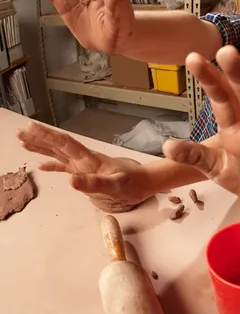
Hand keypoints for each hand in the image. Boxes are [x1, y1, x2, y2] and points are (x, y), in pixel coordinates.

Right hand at [16, 122, 151, 211]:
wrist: (145, 182)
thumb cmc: (132, 184)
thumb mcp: (116, 186)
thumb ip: (94, 183)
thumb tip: (71, 180)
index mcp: (90, 159)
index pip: (65, 144)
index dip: (48, 136)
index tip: (31, 127)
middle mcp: (85, 159)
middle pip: (59, 145)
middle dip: (40, 138)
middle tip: (20, 130)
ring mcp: (85, 165)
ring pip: (59, 153)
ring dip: (43, 147)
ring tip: (24, 141)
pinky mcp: (87, 172)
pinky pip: (65, 166)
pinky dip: (53, 164)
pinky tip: (42, 165)